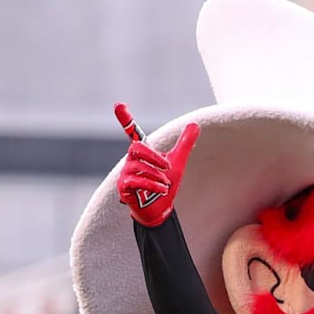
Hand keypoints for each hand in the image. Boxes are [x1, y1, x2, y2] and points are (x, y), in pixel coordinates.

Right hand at [115, 104, 199, 226]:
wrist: (160, 209)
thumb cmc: (165, 184)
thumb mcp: (178, 162)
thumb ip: (184, 143)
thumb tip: (195, 124)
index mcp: (143, 153)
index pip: (133, 133)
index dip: (126, 119)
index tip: (119, 104)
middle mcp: (132, 161)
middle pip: (136, 148)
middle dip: (153, 156)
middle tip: (168, 166)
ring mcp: (125, 174)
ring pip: (138, 168)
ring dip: (157, 176)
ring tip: (166, 185)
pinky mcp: (124, 188)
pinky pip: (135, 181)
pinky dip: (151, 185)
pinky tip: (162, 190)